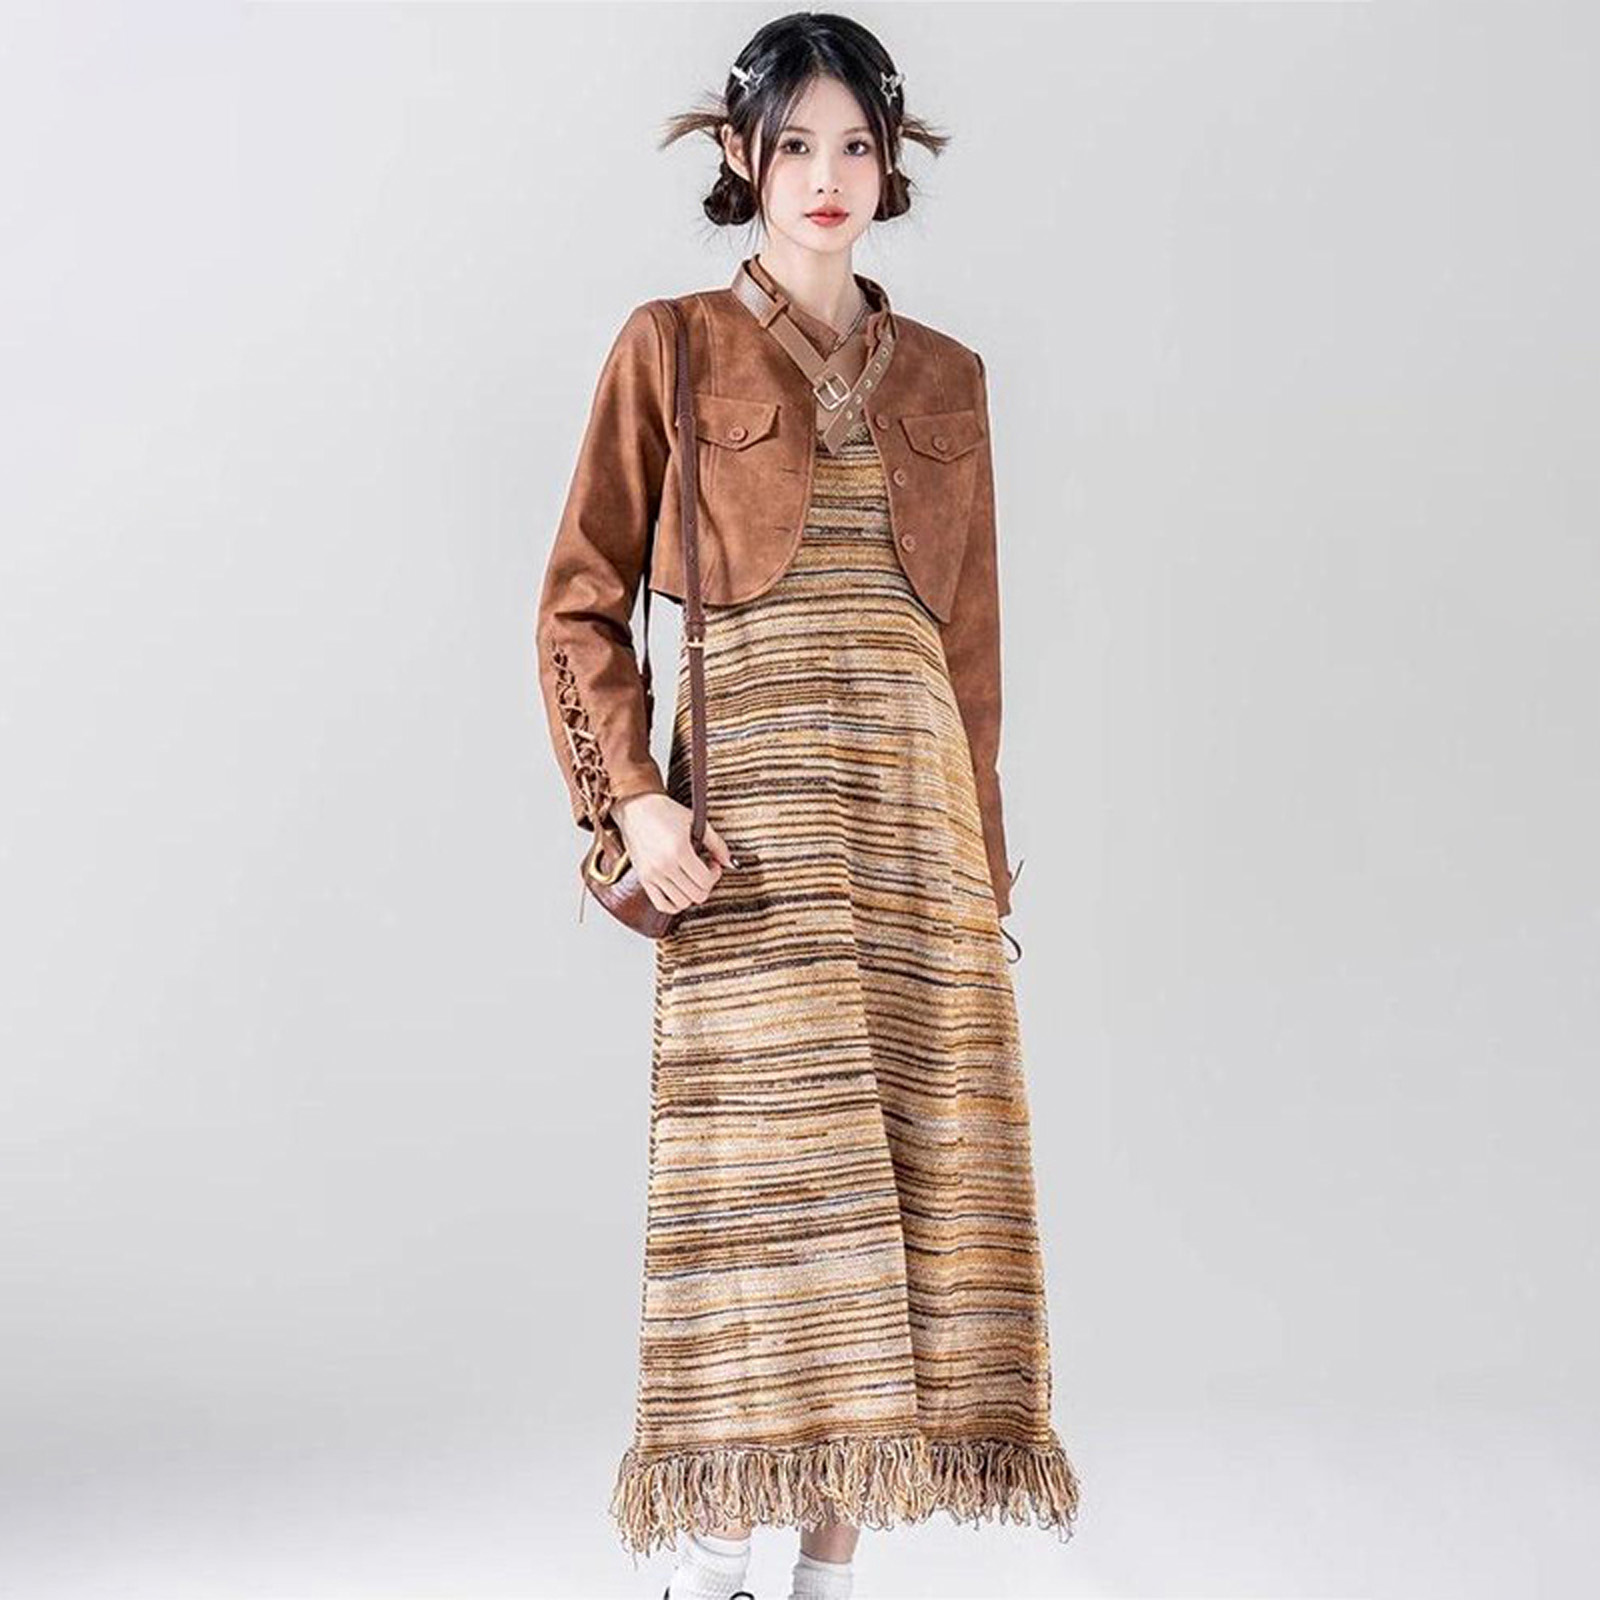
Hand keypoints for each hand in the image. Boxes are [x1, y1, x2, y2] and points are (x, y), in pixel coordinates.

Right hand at [610, 793, 737, 914]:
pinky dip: (675, 904)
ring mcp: (652, 875)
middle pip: (696, 895)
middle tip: (705, 871)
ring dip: (692, 894)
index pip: (705, 880)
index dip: (716, 874)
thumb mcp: (696, 822)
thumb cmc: (664, 812)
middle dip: (706, 885)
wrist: (635, 808)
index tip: (713, 863)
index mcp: (678, 850)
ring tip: (691, 878)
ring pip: (682, 903)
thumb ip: (717, 844)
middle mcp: (663, 866)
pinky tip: (680, 890)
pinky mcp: (643, 879)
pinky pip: (662, 905)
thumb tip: (731, 862)